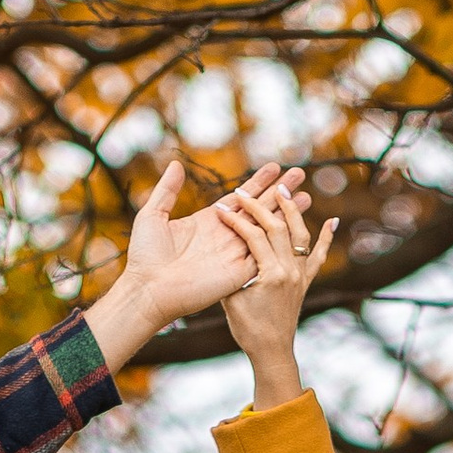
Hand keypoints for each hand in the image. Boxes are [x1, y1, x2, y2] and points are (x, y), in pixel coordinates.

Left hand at [84, 157, 306, 373]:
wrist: (148, 289)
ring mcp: (234, 253)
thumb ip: (167, 189)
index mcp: (209, 221)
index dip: (258, 181)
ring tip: (307, 195)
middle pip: (260, 208)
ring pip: (267, 227)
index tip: (276, 167)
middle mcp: (225, 235)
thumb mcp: (153, 215)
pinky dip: (280, 239)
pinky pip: (263, 252)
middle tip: (300, 174)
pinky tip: (296, 225)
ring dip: (287, 212)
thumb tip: (175, 163)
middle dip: (280, 191)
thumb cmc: (145, 256)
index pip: (241, 197)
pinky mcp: (239, 272)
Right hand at [218, 174, 339, 406]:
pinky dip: (326, 238)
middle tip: (246, 190)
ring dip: (292, 209)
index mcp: (271, 274)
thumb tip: (224, 247)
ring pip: (300, 234)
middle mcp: (290, 270)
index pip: (252, 236)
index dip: (235, 219)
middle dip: (260, 205)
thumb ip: (231, 272)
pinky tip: (332, 221)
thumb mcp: (232, 300)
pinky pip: (318, 256)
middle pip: (277, 227)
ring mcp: (300, 275)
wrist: (272, 351)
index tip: (222, 206)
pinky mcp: (306, 281)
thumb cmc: (248, 329)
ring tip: (285, 188)